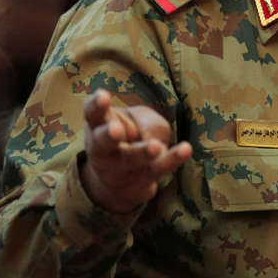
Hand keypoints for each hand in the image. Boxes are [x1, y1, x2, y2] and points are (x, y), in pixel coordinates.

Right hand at [80, 89, 191, 213]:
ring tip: (155, 147)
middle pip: (103, 141)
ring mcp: (120, 166)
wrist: (122, 180)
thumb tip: (153, 140)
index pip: (92, 112)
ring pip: (131, 159)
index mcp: (98, 123)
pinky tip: (185, 150)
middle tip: (116, 131)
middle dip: (109, 135)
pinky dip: (172, 159)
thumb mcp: (138, 118)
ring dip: (142, 152)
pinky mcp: (142, 179)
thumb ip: (147, 121)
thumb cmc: (131, 134)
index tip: (103, 96)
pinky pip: (159, 168)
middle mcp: (103, 146)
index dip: (96, 105)